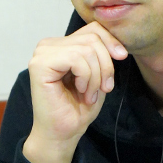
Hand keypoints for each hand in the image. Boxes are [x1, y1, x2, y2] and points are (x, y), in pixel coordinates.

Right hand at [23, 22, 127, 162]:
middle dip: (106, 64)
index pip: (94, 29)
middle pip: (92, 37)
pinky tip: (81, 91)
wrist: (63, 133)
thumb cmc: (78, 108)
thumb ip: (102, 54)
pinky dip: (87, 77)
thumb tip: (118, 44)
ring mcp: (42, 53)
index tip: (122, 58)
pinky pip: (76, 58)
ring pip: (86, 49)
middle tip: (104, 88)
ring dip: (96, 76)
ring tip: (90, 94)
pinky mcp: (40, 64)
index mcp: (62, 45)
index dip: (111, 42)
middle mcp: (49, 45)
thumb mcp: (98, 75)